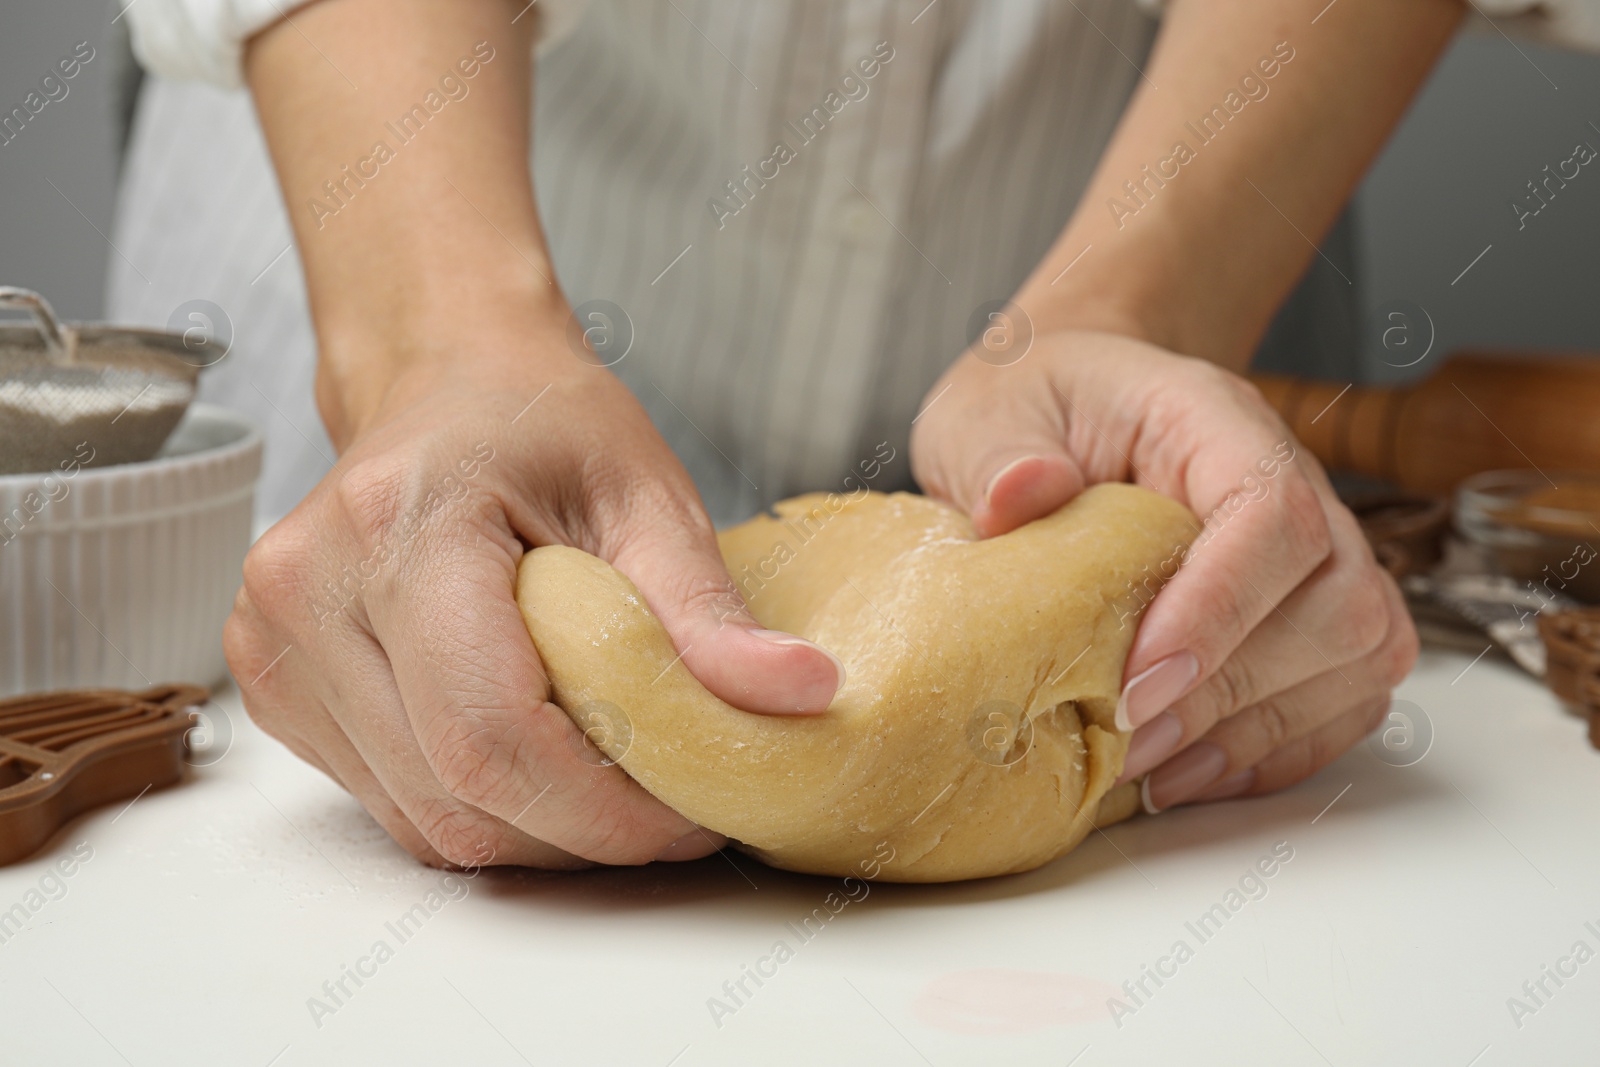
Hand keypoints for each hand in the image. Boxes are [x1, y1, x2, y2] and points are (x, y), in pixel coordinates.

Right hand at [225, 327, 843, 867]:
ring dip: (534, 829)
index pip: (492, 732)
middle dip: (582, 831)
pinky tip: (538, 753)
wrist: (445, 380)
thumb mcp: (647, 493)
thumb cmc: (542, 423)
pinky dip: (480, 804)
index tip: (690, 818)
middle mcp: (310, 590)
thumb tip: (802, 695)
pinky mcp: (274, 682)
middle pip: (455, 794)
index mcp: (401, 525)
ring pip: (422, 817)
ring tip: (612, 776)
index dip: (602, 809)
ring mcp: (273, 642)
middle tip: (672, 806)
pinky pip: (393, 800)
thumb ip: (710, 608)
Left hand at [910, 329, 1416, 810]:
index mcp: (1215, 419)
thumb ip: (999, 454)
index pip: (1272, 511)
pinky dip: (1280, 747)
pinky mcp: (1314, 610)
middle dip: (1232, 692)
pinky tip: (1193, 772)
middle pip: (1338, 600)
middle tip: (1126, 743)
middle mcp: (1292, 478)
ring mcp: (1317, 548)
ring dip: (1258, 731)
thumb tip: (1019, 497)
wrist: (1076, 401)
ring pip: (1361, 655)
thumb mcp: (988, 412)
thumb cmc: (1037, 403)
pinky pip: (1348, 691)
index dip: (1218, 609)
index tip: (1134, 683)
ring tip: (1149, 769)